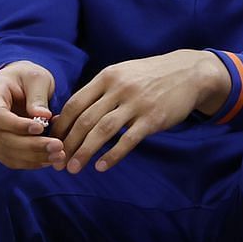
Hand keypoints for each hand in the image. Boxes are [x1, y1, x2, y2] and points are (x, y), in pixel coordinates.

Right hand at [0, 60, 63, 169]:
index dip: (17, 125)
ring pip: (7, 152)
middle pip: (3, 138)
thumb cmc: (27, 77)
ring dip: (33, 157)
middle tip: (58, 146)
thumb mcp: (36, 78)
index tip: (41, 128)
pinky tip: (49, 159)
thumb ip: (38, 96)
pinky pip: (10, 159)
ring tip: (58, 155)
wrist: (17, 84)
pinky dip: (30, 162)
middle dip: (32, 145)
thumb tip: (42, 117)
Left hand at [51, 50, 229, 173]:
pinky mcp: (153, 118)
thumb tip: (69, 115)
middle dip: (68, 144)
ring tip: (74, 168)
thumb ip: (99, 92)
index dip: (61, 126)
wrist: (189, 72)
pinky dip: (112, 155)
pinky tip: (101, 166)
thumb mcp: (123, 74)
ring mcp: (137, 103)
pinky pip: (128, 140)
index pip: (75, 104)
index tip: (53, 143)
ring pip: (102, 131)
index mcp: (108, 76)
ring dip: (84, 152)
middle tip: (57, 162)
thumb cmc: (151, 76)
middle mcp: (119, 88)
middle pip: (85, 120)